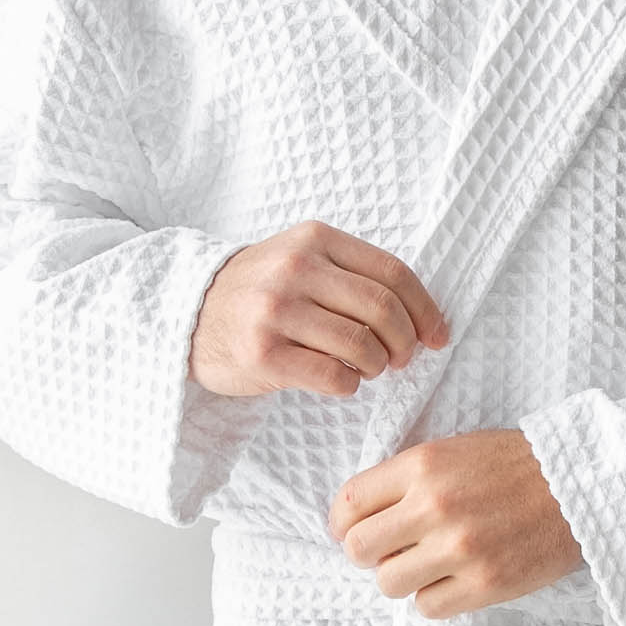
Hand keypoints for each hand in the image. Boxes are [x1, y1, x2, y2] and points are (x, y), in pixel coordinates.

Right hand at [190, 223, 447, 399]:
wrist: (187, 315)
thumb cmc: (260, 293)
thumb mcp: (301, 260)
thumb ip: (354, 275)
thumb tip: (423, 316)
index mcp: (314, 239)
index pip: (393, 273)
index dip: (425, 309)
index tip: (438, 336)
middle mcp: (295, 269)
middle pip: (382, 310)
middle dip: (405, 343)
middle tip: (402, 359)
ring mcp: (276, 311)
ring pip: (361, 345)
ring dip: (377, 366)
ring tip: (368, 369)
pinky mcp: (263, 354)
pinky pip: (334, 377)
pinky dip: (350, 385)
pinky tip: (340, 381)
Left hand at [329, 429, 581, 619]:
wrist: (580, 484)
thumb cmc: (516, 466)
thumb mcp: (454, 451)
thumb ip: (407, 479)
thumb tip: (361, 519)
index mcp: (423, 465)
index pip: (349, 503)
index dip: (342, 524)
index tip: (351, 531)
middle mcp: (435, 506)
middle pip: (359, 549)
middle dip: (368, 554)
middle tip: (389, 551)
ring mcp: (460, 548)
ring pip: (388, 583)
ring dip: (401, 578)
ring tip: (427, 566)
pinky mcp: (485, 584)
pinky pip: (427, 607)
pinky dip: (435, 597)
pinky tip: (455, 579)